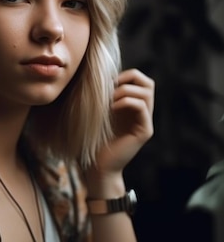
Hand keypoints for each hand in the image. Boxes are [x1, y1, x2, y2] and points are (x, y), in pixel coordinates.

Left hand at [86, 69, 153, 195]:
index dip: (126, 75)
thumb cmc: (92, 140)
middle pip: (148, 83)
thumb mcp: (97, 113)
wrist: (97, 166)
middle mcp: (143, 114)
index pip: (141, 80)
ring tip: (110, 100)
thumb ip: (104, 96)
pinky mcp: (144, 131)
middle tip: (112, 87)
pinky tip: (112, 108)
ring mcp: (145, 122)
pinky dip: (126, 102)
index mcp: (133, 107)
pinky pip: (142, 107)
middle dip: (130, 78)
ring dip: (126, 90)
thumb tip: (101, 74)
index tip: (108, 83)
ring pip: (147, 93)